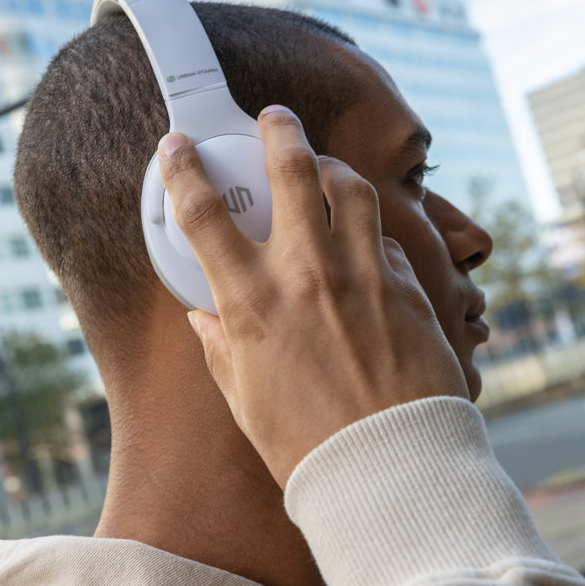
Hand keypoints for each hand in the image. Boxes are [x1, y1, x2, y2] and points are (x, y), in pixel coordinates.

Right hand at [158, 106, 468, 487]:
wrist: (388, 468)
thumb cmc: (308, 443)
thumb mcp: (243, 397)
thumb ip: (219, 346)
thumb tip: (203, 317)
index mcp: (251, 302)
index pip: (202, 215)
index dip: (183, 169)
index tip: (177, 146)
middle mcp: (305, 273)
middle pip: (290, 170)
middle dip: (278, 130)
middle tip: (274, 117)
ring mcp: (362, 273)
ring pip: (350, 186)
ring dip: (333, 165)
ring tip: (325, 165)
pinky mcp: (407, 285)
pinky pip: (386, 236)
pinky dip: (369, 228)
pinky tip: (363, 240)